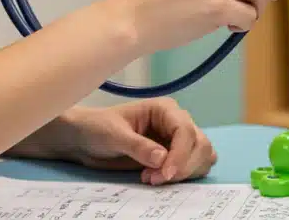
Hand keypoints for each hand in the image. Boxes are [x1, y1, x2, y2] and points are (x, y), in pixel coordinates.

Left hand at [59, 99, 215, 184]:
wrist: (86, 140)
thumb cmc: (98, 128)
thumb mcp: (114, 136)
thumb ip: (138, 147)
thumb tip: (163, 159)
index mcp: (164, 110)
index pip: (186, 131)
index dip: (181, 155)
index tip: (165, 174)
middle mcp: (176, 123)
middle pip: (200, 145)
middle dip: (182, 166)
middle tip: (153, 179)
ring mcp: (177, 141)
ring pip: (202, 157)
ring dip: (184, 173)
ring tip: (152, 178)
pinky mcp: (174, 157)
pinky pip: (194, 167)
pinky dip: (183, 177)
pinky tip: (158, 178)